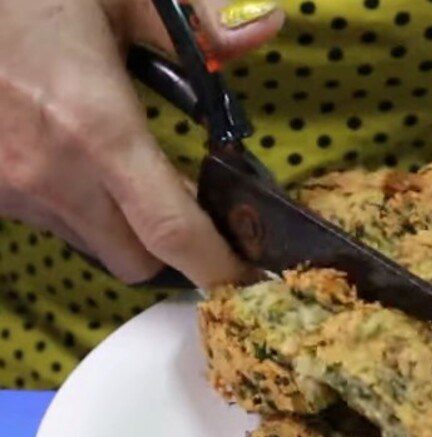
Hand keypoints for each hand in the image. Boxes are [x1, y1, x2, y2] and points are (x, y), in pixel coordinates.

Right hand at [0, 0, 282, 286]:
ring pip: (91, 246)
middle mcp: (55, 176)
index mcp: (99, 128)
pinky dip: (71, 205)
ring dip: (117, 227)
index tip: (247, 278)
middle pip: (137, 262)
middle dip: (170, 250)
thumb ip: (196, 23)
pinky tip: (62, 154)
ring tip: (112, 170)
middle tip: (181, 207)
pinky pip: (48, 223)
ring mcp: (13, 190)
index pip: (173, 231)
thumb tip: (267, 27)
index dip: (217, 266)